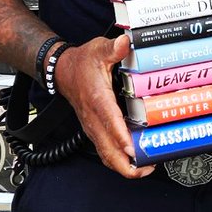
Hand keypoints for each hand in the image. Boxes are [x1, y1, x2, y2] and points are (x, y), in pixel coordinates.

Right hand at [53, 34, 154, 178]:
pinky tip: (134, 161)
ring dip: (123, 166)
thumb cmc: (82, 63)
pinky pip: (105, 152)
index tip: (132, 148)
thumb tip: (125, 42)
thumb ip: (113, 48)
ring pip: (106, 155)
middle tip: (148, 166)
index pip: (109, 121)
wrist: (63, 72)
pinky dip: (118, 161)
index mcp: (97, 99)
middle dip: (126, 163)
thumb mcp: (98, 50)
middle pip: (107, 149)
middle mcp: (94, 119)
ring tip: (146, 169)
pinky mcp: (94, 131)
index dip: (120, 136)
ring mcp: (93, 128)